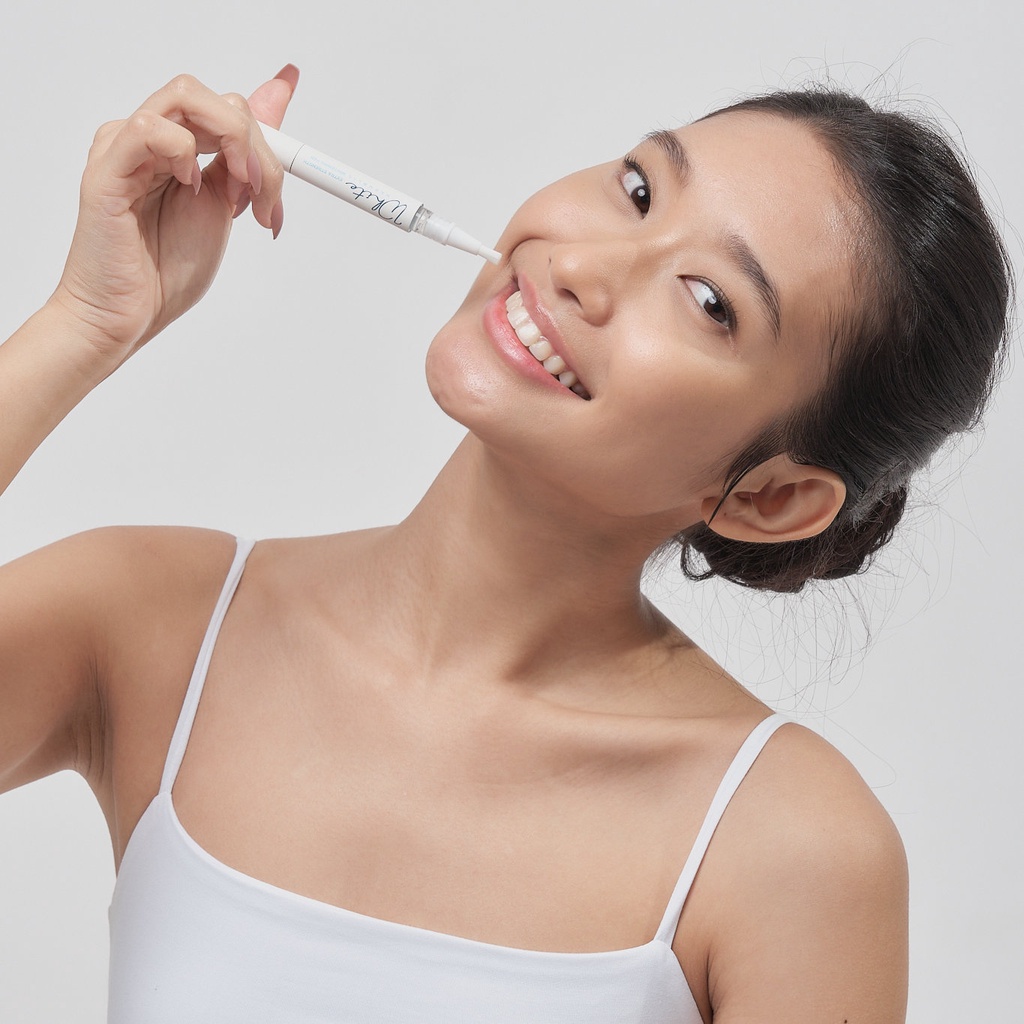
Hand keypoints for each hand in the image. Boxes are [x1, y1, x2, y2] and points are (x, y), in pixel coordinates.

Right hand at [48, 65, 298, 367]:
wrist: (128, 314)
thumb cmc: (167, 270)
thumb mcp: (225, 207)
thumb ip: (245, 160)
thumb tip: (279, 101)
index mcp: (178, 148)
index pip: (226, 106)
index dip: (269, 128)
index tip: (295, 165)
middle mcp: (150, 139)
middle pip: (214, 99)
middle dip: (256, 148)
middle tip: (262, 199)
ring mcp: (125, 147)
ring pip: (187, 96)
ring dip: (232, 144)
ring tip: (235, 199)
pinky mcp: (107, 168)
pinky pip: (150, 129)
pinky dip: (184, 152)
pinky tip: (190, 188)